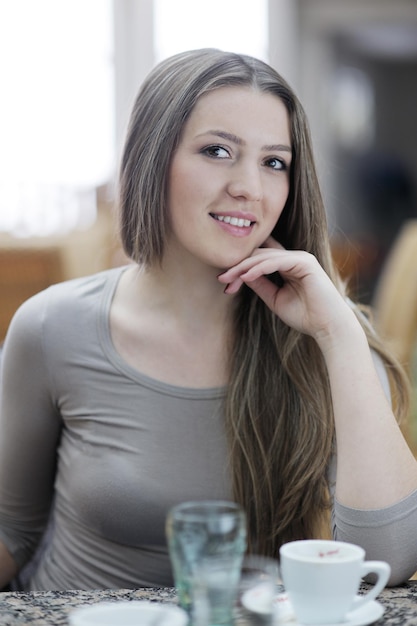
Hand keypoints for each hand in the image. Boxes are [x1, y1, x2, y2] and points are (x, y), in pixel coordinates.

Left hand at [217, 237, 355, 344]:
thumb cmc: (305, 316)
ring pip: (265, 256)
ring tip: (228, 278)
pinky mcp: (305, 262)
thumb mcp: (275, 299)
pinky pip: (276, 261)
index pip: (260, 260)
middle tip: (222, 280)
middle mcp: (294, 258)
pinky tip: (245, 276)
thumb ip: (260, 285)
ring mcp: (300, 258)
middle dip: (238, 267)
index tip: (224, 282)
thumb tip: (241, 274)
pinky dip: (259, 268)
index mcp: (288, 266)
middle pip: (259, 255)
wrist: (328, 327)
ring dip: (244, 268)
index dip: (240, 268)